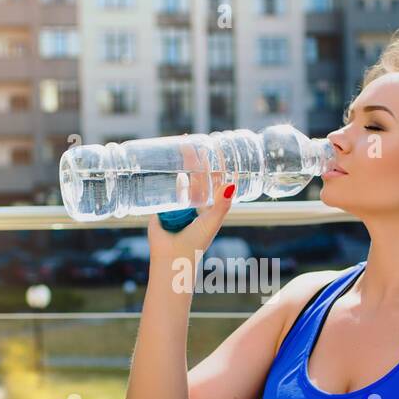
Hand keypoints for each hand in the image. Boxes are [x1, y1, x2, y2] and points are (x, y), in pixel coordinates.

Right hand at [146, 142, 235, 268]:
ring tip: (185, 146)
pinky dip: (174, 179)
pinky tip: (174, 168)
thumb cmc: (196, 243)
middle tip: (198, 142)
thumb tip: (231, 183)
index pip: (217, 182)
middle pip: (200, 176)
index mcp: (211, 208)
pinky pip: (171, 189)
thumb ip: (222, 204)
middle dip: (200, 159)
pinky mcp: (166, 207)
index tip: (219, 149)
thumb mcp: (212, 222)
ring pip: (186, 180)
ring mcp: (182, 205)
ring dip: (186, 164)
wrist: (172, 257)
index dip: (218, 166)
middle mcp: (197, 205)